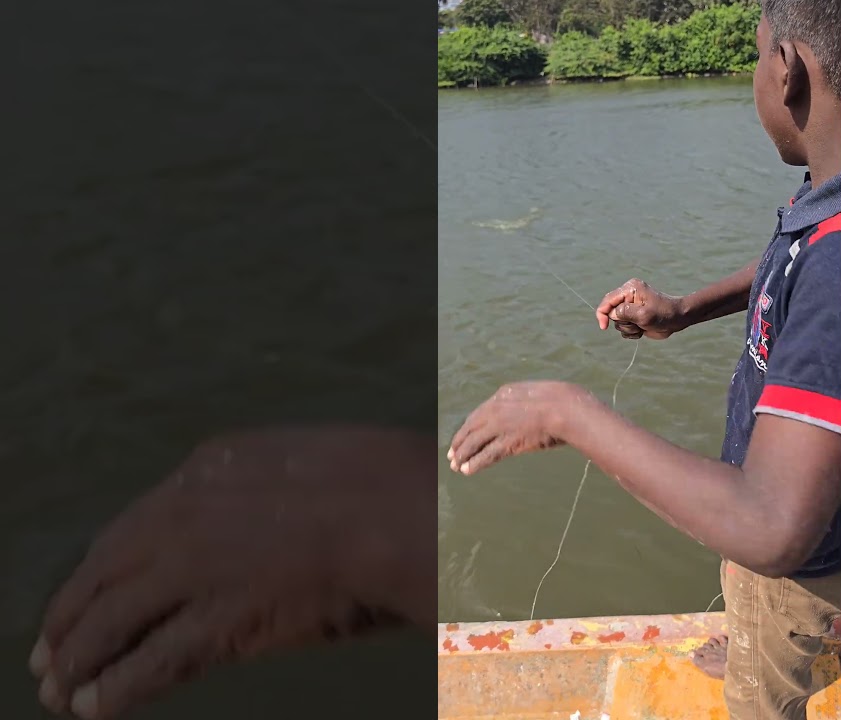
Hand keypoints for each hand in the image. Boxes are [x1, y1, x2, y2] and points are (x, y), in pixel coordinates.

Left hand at [29, 427, 434, 719]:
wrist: (403, 511)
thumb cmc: (385, 485)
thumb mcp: (310, 463)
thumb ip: (270, 494)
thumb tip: (264, 528)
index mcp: (209, 468)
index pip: (131, 526)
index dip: (99, 568)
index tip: (85, 593)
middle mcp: (183, 515)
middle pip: (104, 572)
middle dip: (70, 617)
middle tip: (49, 652)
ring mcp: (194, 569)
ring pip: (111, 621)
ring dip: (78, 659)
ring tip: (59, 690)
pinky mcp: (215, 622)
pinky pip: (150, 663)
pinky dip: (115, 690)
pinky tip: (95, 708)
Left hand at [449, 381, 596, 474]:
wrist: (567, 408)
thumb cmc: (562, 401)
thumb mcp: (538, 392)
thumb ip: (526, 401)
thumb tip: (528, 409)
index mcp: (503, 394)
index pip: (478, 413)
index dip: (468, 427)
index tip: (463, 436)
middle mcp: (496, 409)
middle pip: (470, 428)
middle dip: (460, 442)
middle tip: (452, 454)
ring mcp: (500, 426)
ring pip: (474, 443)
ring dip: (463, 455)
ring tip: (456, 466)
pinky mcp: (507, 443)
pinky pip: (486, 455)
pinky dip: (475, 464)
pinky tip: (467, 471)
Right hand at [595, 278, 687, 339]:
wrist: (678, 319)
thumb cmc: (664, 314)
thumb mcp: (643, 314)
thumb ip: (625, 312)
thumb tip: (612, 313)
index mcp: (630, 289)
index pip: (607, 300)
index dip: (602, 314)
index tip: (604, 327)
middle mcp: (628, 296)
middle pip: (612, 313)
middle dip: (622, 323)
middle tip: (637, 324)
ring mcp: (631, 307)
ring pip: (618, 323)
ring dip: (628, 329)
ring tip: (641, 327)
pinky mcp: (634, 317)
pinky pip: (624, 328)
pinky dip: (631, 332)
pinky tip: (642, 330)